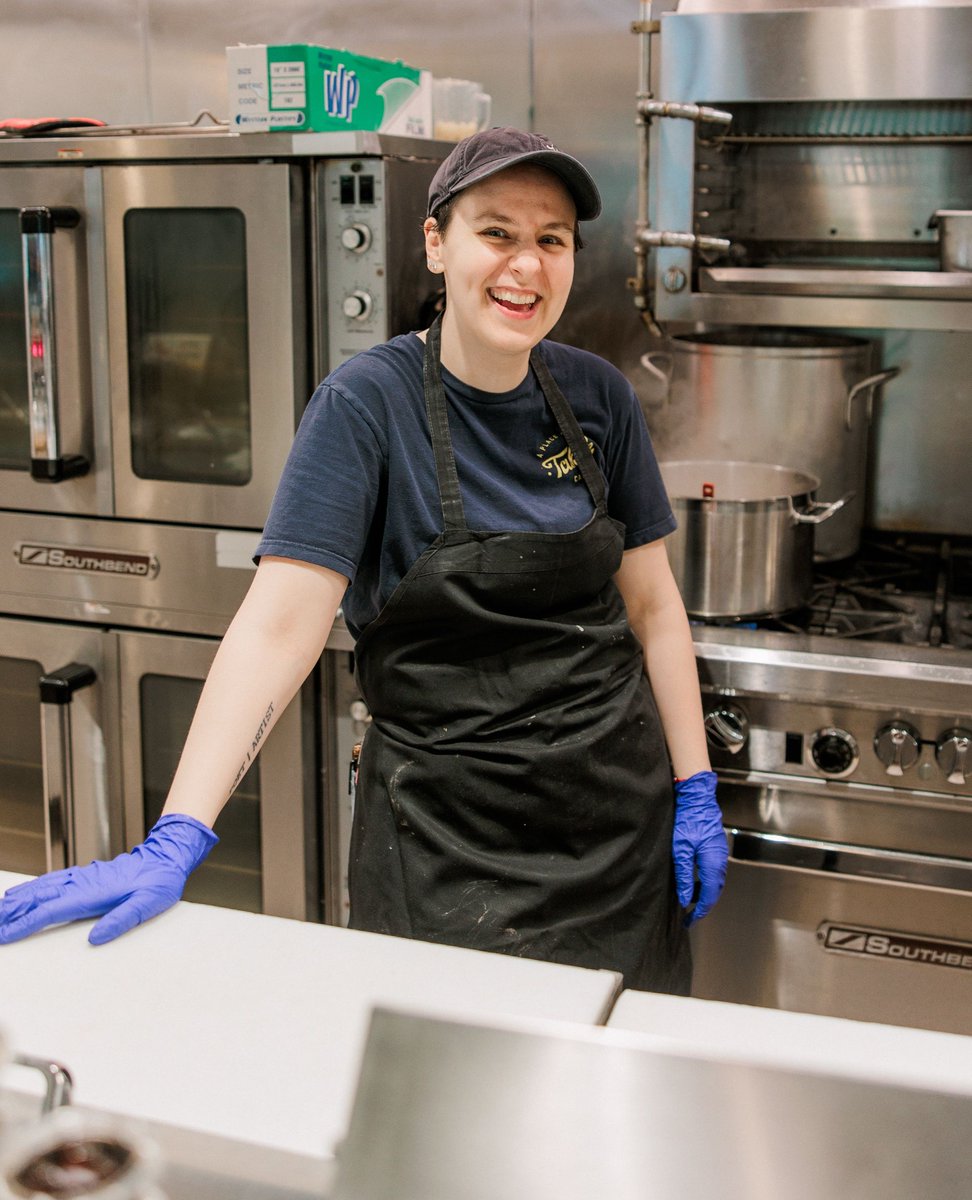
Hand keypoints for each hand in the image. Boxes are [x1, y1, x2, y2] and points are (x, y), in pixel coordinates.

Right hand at [0, 815, 217, 945]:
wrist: (166, 858)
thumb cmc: (159, 884)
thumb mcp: (147, 905)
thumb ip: (121, 920)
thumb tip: (95, 938)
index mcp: (92, 894)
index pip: (50, 911)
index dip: (25, 924)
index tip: (5, 935)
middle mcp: (82, 883)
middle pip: (38, 898)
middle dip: (12, 912)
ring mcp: (82, 877)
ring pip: (42, 888)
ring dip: (18, 899)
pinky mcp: (85, 875)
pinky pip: (52, 881)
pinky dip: (33, 888)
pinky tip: (23, 893)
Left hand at [672, 770, 726, 925]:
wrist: (697, 799)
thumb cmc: (688, 820)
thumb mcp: (680, 850)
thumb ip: (683, 876)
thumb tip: (684, 899)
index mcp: (713, 864)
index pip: (708, 896)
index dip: (699, 911)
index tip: (689, 921)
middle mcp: (720, 862)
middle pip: (714, 891)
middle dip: (702, 905)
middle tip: (688, 916)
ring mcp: (720, 855)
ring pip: (714, 882)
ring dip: (702, 893)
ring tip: (687, 900)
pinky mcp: (716, 849)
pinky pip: (713, 872)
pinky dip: (704, 882)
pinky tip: (692, 882)